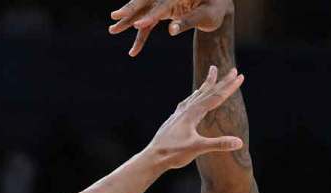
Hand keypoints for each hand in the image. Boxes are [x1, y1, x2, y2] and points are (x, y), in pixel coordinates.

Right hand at [108, 0, 232, 56]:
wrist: (218, 3)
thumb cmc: (215, 7)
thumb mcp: (207, 15)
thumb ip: (189, 21)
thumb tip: (172, 31)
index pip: (162, 3)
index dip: (150, 14)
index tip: (139, 24)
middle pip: (146, 1)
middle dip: (130, 10)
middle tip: (115, 17)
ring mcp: (164, 2)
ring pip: (143, 11)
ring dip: (128, 21)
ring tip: (112, 30)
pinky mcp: (164, 10)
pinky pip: (149, 23)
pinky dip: (141, 36)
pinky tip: (134, 51)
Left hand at [145, 65, 244, 169]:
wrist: (153, 157)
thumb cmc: (174, 153)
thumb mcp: (198, 148)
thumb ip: (219, 144)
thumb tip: (240, 142)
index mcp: (193, 113)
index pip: (216, 97)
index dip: (229, 87)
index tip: (240, 76)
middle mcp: (186, 109)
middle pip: (208, 91)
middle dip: (222, 81)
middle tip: (234, 70)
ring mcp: (179, 113)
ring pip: (197, 94)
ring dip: (207, 84)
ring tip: (213, 73)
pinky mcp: (175, 119)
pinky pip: (187, 102)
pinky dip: (194, 96)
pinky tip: (193, 97)